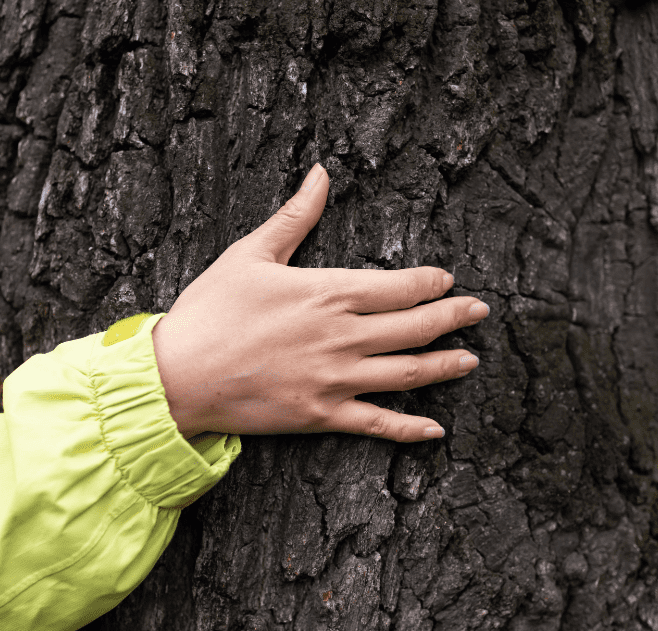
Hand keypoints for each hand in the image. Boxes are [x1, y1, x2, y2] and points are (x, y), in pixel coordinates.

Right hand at [151, 163, 488, 441]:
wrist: (178, 375)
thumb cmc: (210, 311)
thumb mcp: (250, 253)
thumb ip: (294, 216)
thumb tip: (321, 174)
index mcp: (328, 292)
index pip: (400, 286)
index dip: (432, 283)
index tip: (448, 280)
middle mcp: (343, 337)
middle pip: (416, 328)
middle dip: (454, 318)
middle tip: (479, 312)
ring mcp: (335, 380)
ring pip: (408, 374)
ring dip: (445, 366)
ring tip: (470, 361)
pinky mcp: (320, 416)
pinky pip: (378, 424)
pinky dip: (410, 428)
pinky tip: (435, 429)